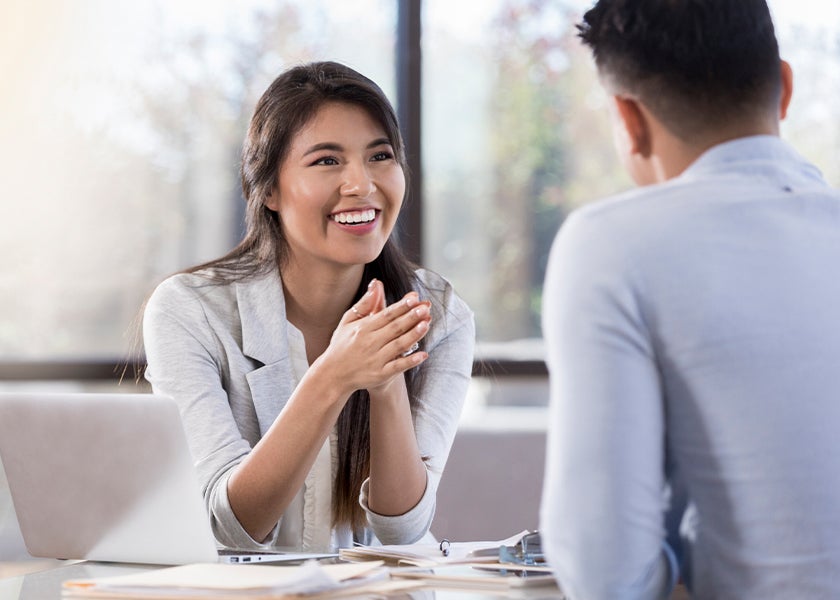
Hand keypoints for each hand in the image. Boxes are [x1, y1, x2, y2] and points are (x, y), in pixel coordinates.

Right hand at [313, 279, 430, 395]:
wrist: (333, 375)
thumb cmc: (342, 345)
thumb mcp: (348, 321)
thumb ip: (364, 304)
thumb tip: (376, 284)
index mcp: (363, 328)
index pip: (386, 315)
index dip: (401, 307)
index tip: (414, 298)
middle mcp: (370, 343)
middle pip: (394, 328)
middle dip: (411, 317)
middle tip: (425, 308)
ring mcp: (376, 359)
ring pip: (398, 345)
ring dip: (413, 335)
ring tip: (426, 324)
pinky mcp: (380, 374)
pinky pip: (398, 367)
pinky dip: (410, 361)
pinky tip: (423, 354)